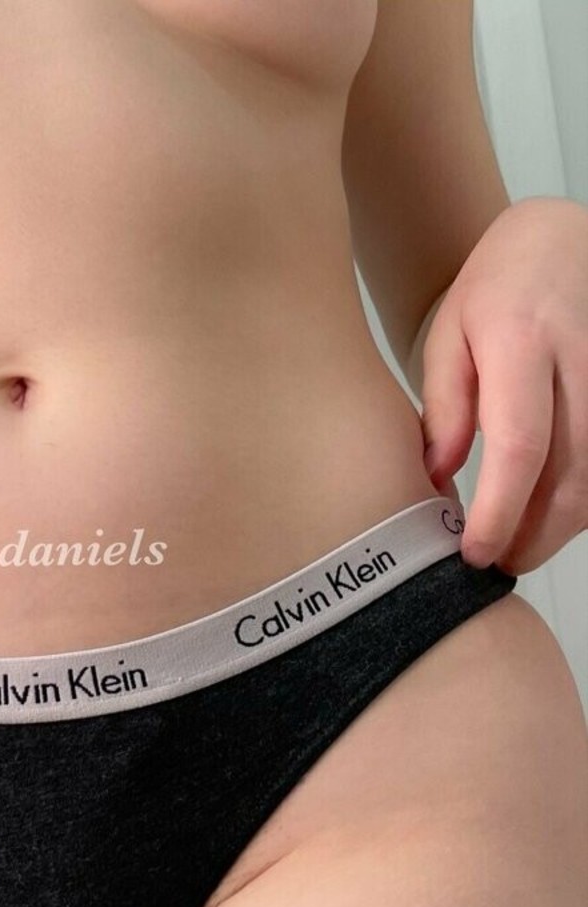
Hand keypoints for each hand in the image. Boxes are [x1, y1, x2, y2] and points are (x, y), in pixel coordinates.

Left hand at [419, 196, 587, 574]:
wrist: (562, 237)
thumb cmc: (497, 290)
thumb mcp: (451, 335)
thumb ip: (446, 406)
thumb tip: (438, 477)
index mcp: (524, 342)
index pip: (522, 446)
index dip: (502, 511)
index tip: (475, 553)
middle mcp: (584, 359)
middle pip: (573, 472)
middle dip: (537, 534)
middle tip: (498, 565)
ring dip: (563, 525)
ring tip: (521, 545)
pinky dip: (584, 498)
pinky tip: (552, 513)